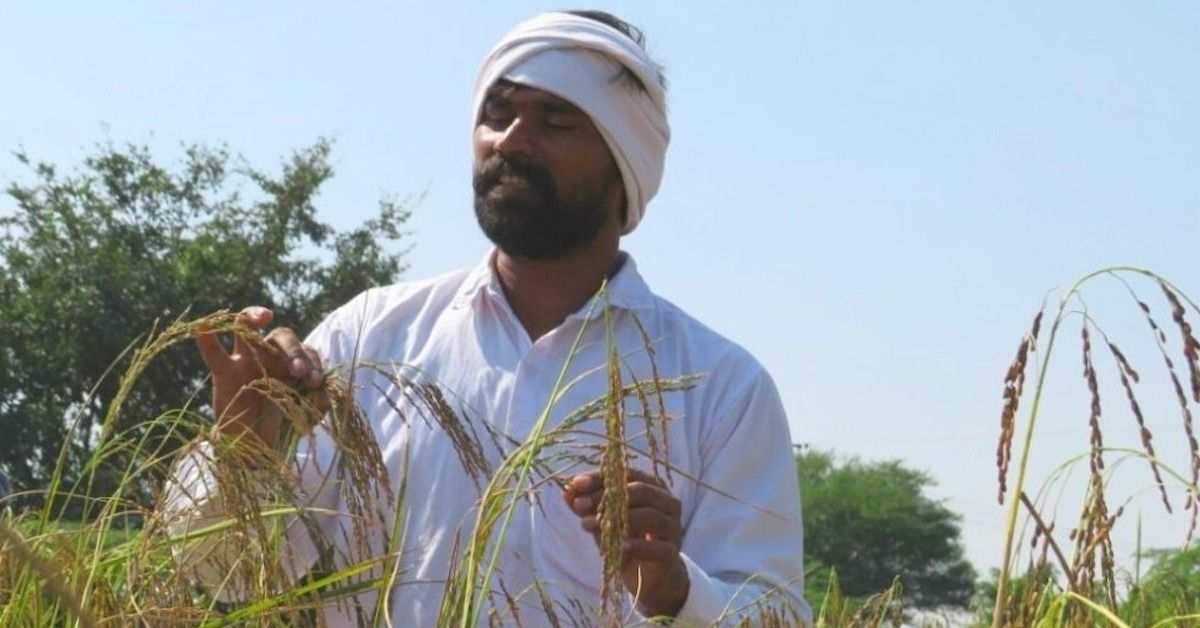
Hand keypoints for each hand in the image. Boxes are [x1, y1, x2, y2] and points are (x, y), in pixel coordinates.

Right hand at [195, 306, 323, 448]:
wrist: (255, 444)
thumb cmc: (282, 421)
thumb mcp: (307, 411)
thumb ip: (318, 400)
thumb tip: (322, 392)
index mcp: (292, 361)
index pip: (306, 350)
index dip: (313, 363)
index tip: (315, 383)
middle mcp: (269, 355)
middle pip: (282, 334)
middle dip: (293, 350)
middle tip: (300, 371)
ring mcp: (245, 360)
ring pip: (247, 327)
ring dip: (256, 321)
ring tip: (265, 317)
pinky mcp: (224, 372)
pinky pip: (214, 353)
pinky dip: (207, 338)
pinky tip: (203, 325)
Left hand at [562, 467, 688, 617]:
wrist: (648, 576)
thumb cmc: (626, 540)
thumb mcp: (603, 520)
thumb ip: (588, 506)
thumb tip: (566, 491)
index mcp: (652, 487)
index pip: (626, 474)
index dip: (600, 477)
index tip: (575, 484)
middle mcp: (667, 503)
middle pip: (641, 491)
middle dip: (606, 496)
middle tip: (579, 505)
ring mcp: (673, 527)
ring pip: (651, 516)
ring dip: (617, 520)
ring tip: (587, 525)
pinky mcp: (672, 552)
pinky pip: (658, 547)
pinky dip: (639, 546)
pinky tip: (620, 547)